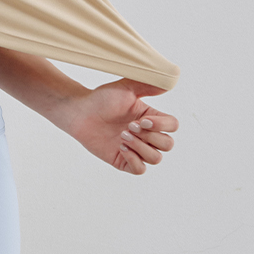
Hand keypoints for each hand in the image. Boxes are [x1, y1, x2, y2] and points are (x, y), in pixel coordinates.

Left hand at [50, 79, 178, 174]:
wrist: (81, 112)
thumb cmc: (102, 99)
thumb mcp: (126, 88)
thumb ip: (148, 85)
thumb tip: (168, 83)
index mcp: (152, 118)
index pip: (172, 126)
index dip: (162, 126)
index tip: (142, 120)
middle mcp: (147, 135)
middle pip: (167, 145)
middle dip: (150, 137)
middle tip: (129, 127)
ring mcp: (136, 149)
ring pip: (155, 158)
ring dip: (140, 147)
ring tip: (122, 135)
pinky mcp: (123, 161)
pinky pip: (140, 169)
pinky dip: (134, 160)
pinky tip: (120, 148)